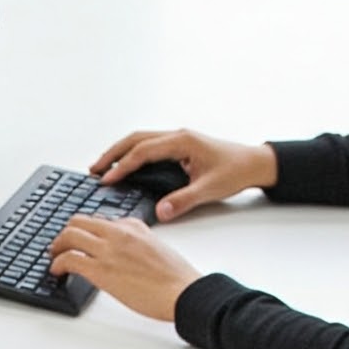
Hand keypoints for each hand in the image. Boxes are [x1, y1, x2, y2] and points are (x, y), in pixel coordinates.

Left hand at [50, 216, 202, 322]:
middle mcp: (119, 232)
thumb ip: (136, 244)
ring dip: (56, 247)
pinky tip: (57, 272)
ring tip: (54, 258)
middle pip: (79, 222)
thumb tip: (120, 254)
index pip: (100, 220)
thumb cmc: (174, 277)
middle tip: (59, 247)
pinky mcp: (101, 270)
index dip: (85, 232)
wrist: (182, 291)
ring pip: (69, 236)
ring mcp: (109, 250)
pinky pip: (69, 259)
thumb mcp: (155, 248)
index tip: (78, 241)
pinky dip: (57, 264)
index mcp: (134, 225)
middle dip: (65, 234)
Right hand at [89, 127, 277, 220]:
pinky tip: (125, 167)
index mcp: (183, 142)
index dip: (122, 167)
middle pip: (135, 139)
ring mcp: (178, 140)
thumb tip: (160, 211)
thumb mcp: (209, 189)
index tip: (105, 180)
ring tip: (102, 168)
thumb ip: (183, 200)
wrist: (255, 163)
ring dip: (119, 152)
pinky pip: (148, 146)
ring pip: (140, 140)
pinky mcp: (180, 146)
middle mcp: (178, 136)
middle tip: (93, 170)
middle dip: (112, 154)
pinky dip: (132, 154)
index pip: (143, 152)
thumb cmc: (236, 171)